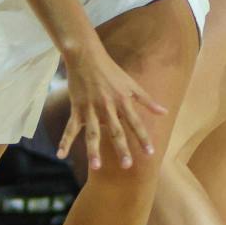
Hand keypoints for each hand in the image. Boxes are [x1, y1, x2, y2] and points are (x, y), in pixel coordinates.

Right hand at [58, 43, 165, 172]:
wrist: (86, 57)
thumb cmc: (111, 70)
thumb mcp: (131, 84)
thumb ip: (147, 101)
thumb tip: (165, 113)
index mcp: (122, 101)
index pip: (135, 123)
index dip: (143, 138)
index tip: (150, 153)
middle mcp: (107, 107)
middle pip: (115, 131)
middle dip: (121, 148)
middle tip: (127, 166)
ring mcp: (90, 109)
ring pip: (93, 133)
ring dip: (94, 150)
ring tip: (96, 167)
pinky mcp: (76, 108)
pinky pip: (70, 128)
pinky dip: (65, 141)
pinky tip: (61, 155)